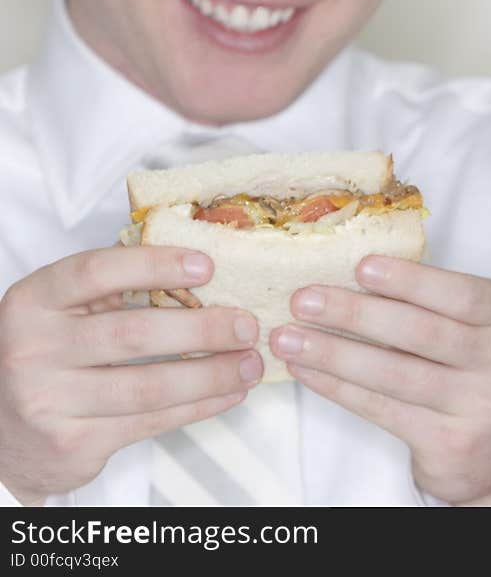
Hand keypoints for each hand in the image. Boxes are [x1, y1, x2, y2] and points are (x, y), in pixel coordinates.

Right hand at [0, 246, 262, 505]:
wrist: (4, 433)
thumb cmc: (51, 357)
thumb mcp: (63, 313)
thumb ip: (110, 291)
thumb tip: (201, 272)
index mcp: (33, 301)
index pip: (97, 272)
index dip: (155, 265)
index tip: (207, 266)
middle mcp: (33, 348)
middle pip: (135, 334)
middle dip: (204, 329)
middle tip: (248, 325)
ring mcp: (49, 399)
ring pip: (150, 386)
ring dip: (212, 374)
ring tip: (250, 364)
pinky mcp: (73, 441)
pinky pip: (151, 421)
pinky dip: (199, 406)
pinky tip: (229, 393)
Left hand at [270, 256, 490, 505]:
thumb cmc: (467, 365)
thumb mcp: (469, 325)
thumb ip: (427, 301)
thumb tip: (343, 271)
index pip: (460, 294)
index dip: (410, 281)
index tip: (360, 267)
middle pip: (420, 333)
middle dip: (355, 315)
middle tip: (303, 300)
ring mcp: (478, 404)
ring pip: (395, 375)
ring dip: (334, 354)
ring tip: (288, 338)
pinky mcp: (450, 441)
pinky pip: (382, 409)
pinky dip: (337, 388)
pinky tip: (307, 371)